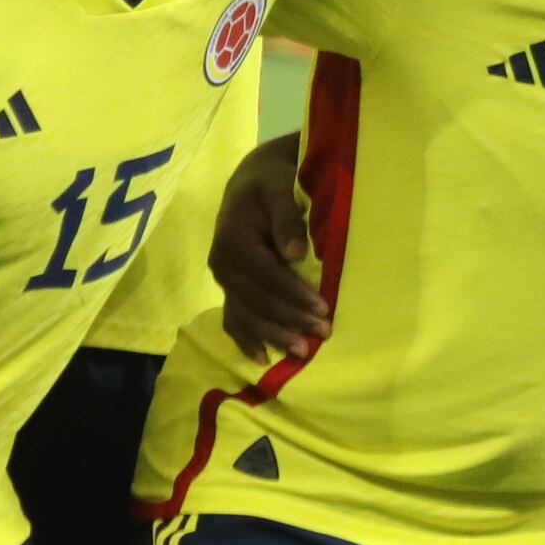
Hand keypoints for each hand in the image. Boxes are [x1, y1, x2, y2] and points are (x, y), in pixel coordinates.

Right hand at [210, 131, 326, 357]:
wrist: (251, 185)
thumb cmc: (272, 185)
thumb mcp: (280, 189)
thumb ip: (287, 218)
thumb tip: (296, 253)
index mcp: (232, 237)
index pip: (265, 273)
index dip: (293, 293)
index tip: (322, 307)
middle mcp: (221, 262)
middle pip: (256, 299)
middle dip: (290, 319)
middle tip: (323, 332)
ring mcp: (223, 280)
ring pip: (246, 314)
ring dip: (274, 335)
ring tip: (302, 352)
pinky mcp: (229, 289)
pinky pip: (232, 319)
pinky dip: (246, 340)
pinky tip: (263, 359)